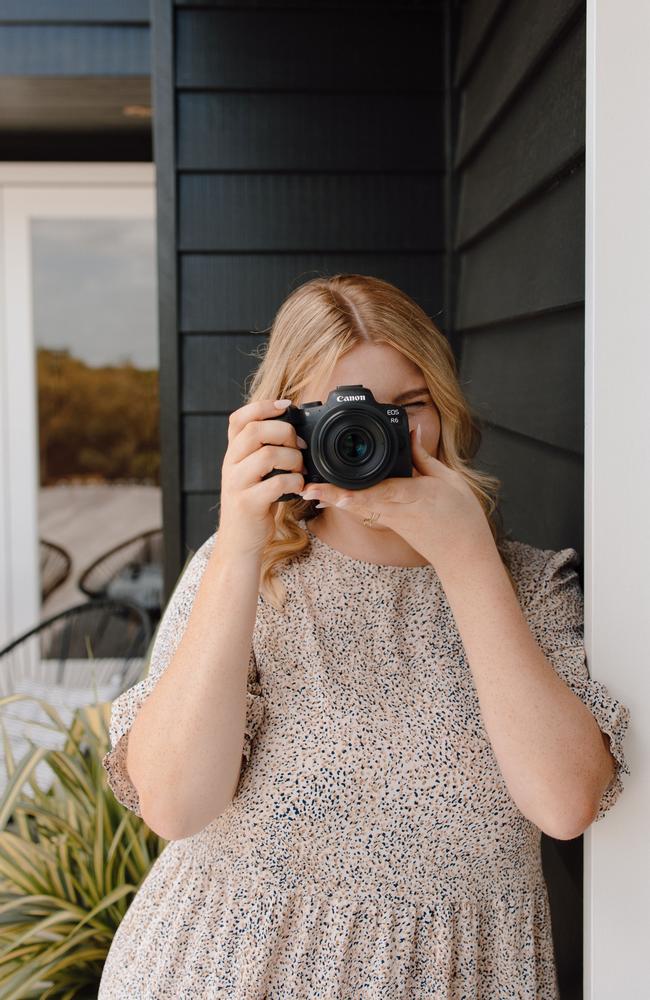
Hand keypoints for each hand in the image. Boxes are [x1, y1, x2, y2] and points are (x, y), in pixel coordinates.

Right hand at [217, 398, 306, 558]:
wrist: (239, 542)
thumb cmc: (253, 503)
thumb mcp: (252, 473)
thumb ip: (263, 450)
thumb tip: (293, 428)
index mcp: (233, 453)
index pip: (238, 418)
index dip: (262, 406)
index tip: (286, 406)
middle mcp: (230, 465)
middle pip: (255, 430)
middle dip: (285, 432)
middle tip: (299, 446)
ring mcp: (237, 484)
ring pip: (268, 454)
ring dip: (293, 459)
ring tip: (299, 469)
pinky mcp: (248, 503)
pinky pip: (277, 483)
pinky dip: (295, 482)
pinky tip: (298, 487)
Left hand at [299, 424, 491, 565]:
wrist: (464, 555)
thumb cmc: (460, 517)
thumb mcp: (449, 479)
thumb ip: (425, 455)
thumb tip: (412, 431)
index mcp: (414, 495)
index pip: (382, 491)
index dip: (358, 492)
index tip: (337, 491)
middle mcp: (397, 509)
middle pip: (359, 500)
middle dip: (332, 493)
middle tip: (306, 487)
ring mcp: (391, 519)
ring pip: (357, 508)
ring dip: (332, 499)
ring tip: (309, 490)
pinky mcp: (390, 524)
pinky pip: (364, 512)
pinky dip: (346, 504)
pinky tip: (330, 498)